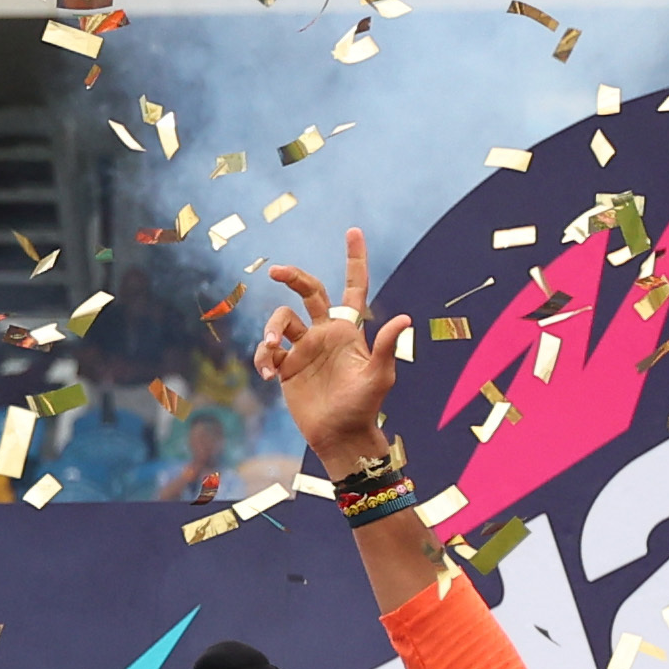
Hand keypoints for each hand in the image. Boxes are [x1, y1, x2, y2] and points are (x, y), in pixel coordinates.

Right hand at [254, 228, 392, 466]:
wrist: (339, 437)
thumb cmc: (364, 407)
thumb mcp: (379, 376)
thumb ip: (386, 346)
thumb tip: (406, 318)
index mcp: (349, 330)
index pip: (353, 288)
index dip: (355, 260)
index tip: (354, 231)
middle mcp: (325, 334)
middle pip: (309, 292)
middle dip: (294, 278)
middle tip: (277, 272)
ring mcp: (304, 350)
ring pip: (281, 321)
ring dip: (271, 331)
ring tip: (269, 350)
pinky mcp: (286, 368)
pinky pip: (268, 351)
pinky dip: (263, 357)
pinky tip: (267, 374)